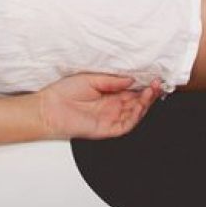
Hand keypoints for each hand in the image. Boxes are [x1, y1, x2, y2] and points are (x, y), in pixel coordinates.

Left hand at [34, 73, 164, 140]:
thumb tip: (130, 79)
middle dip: (148, 94)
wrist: (48, 108)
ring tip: (151, 91)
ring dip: (145, 103)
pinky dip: (135, 116)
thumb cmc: (63, 93)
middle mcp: (111, 107)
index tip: (152, 77)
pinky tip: (139, 105)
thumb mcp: (90, 79)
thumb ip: (111, 81)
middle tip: (157, 84)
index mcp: (108, 95)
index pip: (131, 91)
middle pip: (136, 102)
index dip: (143, 85)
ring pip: (134, 113)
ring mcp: (110, 119)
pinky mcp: (107, 129)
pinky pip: (126, 125)